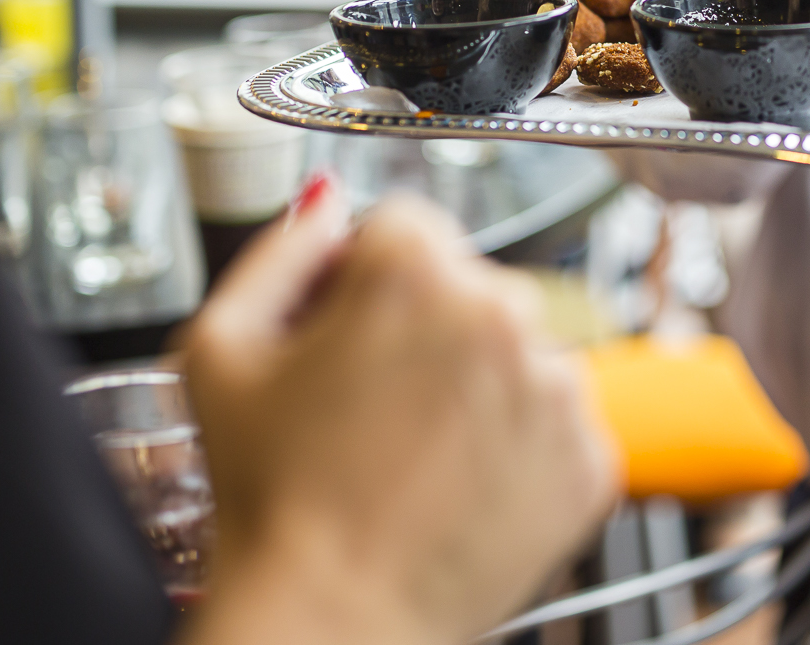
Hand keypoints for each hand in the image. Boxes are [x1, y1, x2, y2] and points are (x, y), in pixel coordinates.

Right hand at [180, 196, 617, 644]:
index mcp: (415, 269)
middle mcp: (501, 311)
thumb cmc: (274, 501)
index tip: (348, 330)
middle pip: (465, 286)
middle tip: (372, 406)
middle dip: (425, 329)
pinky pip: (553, 422)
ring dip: (476, 385)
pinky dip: (516, 447)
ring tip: (413, 454)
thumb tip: (325, 206)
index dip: (364, 279)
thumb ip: (277, 252)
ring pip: (515, 352)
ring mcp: (555, 385)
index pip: (404, 226)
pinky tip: (457, 483)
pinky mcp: (589, 453)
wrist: (333, 619)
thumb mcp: (220, 349)